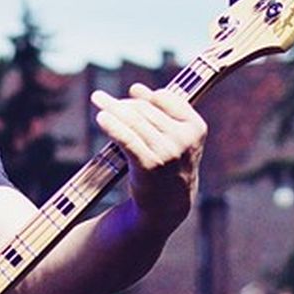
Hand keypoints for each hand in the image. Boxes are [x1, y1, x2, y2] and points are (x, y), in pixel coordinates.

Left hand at [91, 82, 204, 227]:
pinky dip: (112, 126)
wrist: (166, 206)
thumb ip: (160, 113)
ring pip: (133, 122)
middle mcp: (184, 140)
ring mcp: (167, 153)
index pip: (166, 99)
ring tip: (97, 100)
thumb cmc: (168, 166)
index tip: (131, 92)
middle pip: (145, 111)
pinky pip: (127, 139)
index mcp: (196, 128)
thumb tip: (135, 88)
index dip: (147, 95)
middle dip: (122, 103)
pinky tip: (101, 118)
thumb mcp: (174, 138)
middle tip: (100, 97)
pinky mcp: (149, 165)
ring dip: (112, 109)